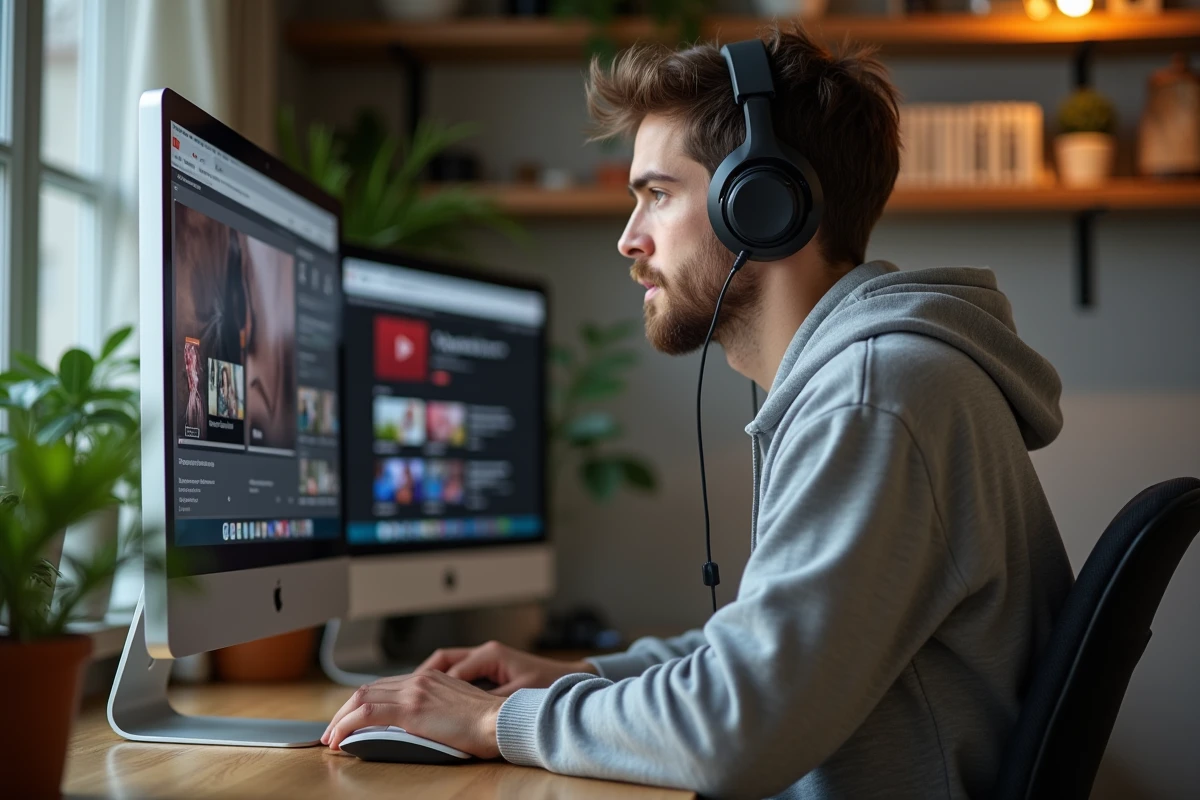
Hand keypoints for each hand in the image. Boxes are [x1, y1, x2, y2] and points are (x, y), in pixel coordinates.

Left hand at [322, 670, 504, 757]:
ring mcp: (414, 692)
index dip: (360, 703)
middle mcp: (419, 679)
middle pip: (367, 689)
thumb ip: (434, 709)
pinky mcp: (412, 710)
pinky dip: (347, 725)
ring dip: (340, 719)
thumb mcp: (456, 709)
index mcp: (430, 677)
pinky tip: (340, 739)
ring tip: (331, 738)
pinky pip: (367, 714)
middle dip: (343, 711)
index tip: (350, 720)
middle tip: (332, 731)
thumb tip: (414, 726)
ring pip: (361, 699)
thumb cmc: (487, 723)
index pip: (383, 686)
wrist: (501, 721)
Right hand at [418, 639, 597, 695]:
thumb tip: (468, 711)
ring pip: (448, 663)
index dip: (434, 688)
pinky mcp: (490, 665)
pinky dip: (444, 680)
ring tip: (416, 694)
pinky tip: (438, 696)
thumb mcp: (518, 696)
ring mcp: (486, 656)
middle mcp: (485, 651)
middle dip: (423, 675)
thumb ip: (492, 701)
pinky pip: (459, 669)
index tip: (419, 703)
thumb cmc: (549, 685)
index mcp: (490, 654)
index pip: (451, 671)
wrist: (569, 679)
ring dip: (432, 677)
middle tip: (407, 693)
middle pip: (443, 659)